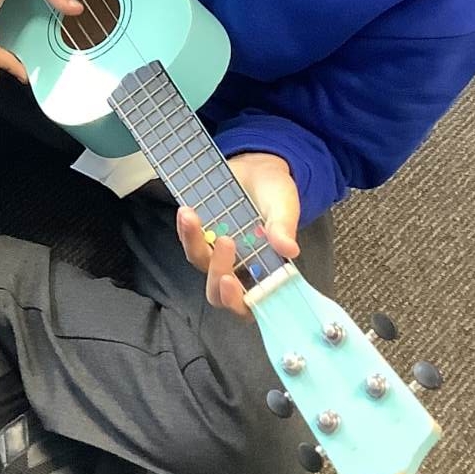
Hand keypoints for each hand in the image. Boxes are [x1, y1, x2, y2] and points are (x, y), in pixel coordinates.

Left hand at [176, 151, 300, 316]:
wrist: (257, 168)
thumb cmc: (275, 193)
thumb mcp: (284, 206)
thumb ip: (284, 227)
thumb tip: (289, 249)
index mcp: (264, 272)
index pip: (248, 305)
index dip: (236, 302)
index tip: (230, 282)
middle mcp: (238, 269)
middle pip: (216, 291)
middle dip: (217, 270)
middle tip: (226, 241)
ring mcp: (215, 253)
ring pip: (198, 261)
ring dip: (194, 242)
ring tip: (193, 216)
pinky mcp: (201, 235)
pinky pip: (188, 239)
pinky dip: (185, 228)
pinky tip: (187, 211)